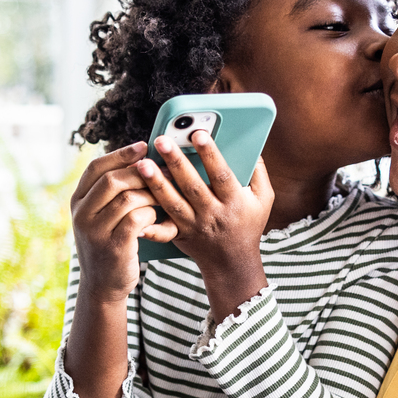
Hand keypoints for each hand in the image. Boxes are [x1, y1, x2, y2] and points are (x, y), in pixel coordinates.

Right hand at [70, 142, 177, 301]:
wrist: (102, 285)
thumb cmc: (109, 244)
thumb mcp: (100, 216)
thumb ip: (111, 193)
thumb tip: (140, 161)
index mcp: (77, 201)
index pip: (95, 167)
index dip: (120, 154)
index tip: (143, 146)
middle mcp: (81, 214)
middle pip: (112, 180)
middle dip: (142, 173)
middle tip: (163, 172)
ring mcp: (95, 232)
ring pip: (128, 199)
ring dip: (151, 195)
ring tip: (163, 198)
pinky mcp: (113, 247)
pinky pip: (138, 219)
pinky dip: (152, 216)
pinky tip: (157, 220)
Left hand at [135, 131, 272, 317]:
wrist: (233, 263)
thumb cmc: (248, 224)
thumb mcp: (263, 199)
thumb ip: (258, 172)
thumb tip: (251, 146)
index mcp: (234, 201)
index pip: (222, 175)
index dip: (210, 154)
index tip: (198, 134)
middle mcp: (213, 214)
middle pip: (193, 186)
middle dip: (176, 162)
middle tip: (161, 141)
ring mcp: (194, 225)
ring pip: (173, 203)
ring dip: (156, 184)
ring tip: (142, 164)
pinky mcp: (179, 234)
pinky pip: (162, 228)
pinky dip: (149, 222)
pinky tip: (134, 207)